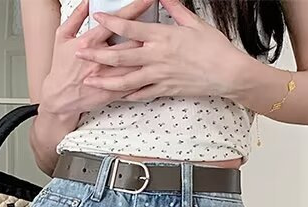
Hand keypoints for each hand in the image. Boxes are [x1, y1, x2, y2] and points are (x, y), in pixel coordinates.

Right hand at [39, 0, 152, 119]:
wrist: (58, 98)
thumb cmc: (61, 67)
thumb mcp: (62, 37)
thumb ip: (76, 17)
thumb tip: (87, 2)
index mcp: (90, 42)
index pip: (117, 22)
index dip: (135, 9)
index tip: (147, 0)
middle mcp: (101, 60)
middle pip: (131, 42)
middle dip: (149, 32)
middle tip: (162, 24)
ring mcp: (108, 77)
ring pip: (135, 64)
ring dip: (150, 55)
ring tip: (162, 46)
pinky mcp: (112, 92)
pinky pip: (132, 84)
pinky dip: (144, 77)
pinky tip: (154, 70)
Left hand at [76, 0, 253, 101]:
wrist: (227, 73)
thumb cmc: (214, 47)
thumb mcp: (194, 22)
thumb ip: (175, 9)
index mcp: (163, 36)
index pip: (130, 28)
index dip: (111, 23)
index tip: (97, 19)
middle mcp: (157, 57)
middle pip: (121, 56)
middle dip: (97, 54)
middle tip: (80, 53)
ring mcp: (160, 76)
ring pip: (126, 80)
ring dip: (105, 81)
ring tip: (89, 81)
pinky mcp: (165, 90)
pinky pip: (141, 94)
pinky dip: (126, 95)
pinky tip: (114, 95)